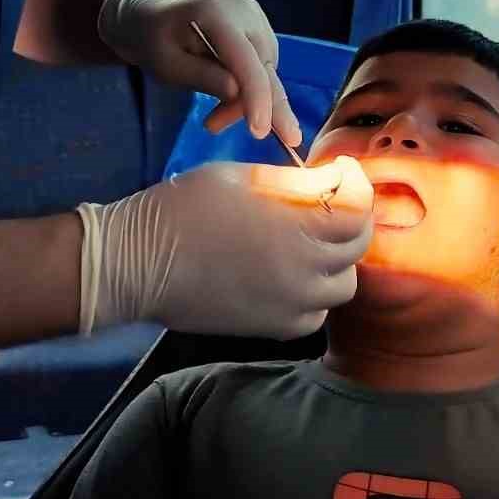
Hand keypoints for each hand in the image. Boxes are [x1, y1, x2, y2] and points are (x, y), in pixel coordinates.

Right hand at [76, 156, 374, 338]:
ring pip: (342, 285)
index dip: (356, 184)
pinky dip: (314, 294)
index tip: (340, 172)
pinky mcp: (272, 327)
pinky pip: (315, 313)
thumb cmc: (184, 208)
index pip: (359, 209)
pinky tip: (291, 274)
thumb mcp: (243, 179)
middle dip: (350, 218)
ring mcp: (290, 305)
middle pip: (357, 247)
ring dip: (336, 260)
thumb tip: (331, 182)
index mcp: (297, 229)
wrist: (140, 262)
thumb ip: (295, 183)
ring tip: (310, 240)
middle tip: (330, 202)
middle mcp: (303, 272)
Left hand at [99, 0, 299, 144]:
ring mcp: (255, 18)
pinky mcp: (259, 30)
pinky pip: (264, 68)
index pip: (246, 60)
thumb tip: (237, 93)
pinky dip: (250, 92)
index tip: (260, 131)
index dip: (256, 97)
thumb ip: (202, 77)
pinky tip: (227, 102)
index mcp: (217, 13)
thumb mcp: (167, 65)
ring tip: (214, 120)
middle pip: (263, 68)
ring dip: (247, 103)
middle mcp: (244, 10)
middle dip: (256, 108)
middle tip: (261, 138)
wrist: (153, 20)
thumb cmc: (154, 42)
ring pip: (266, 72)